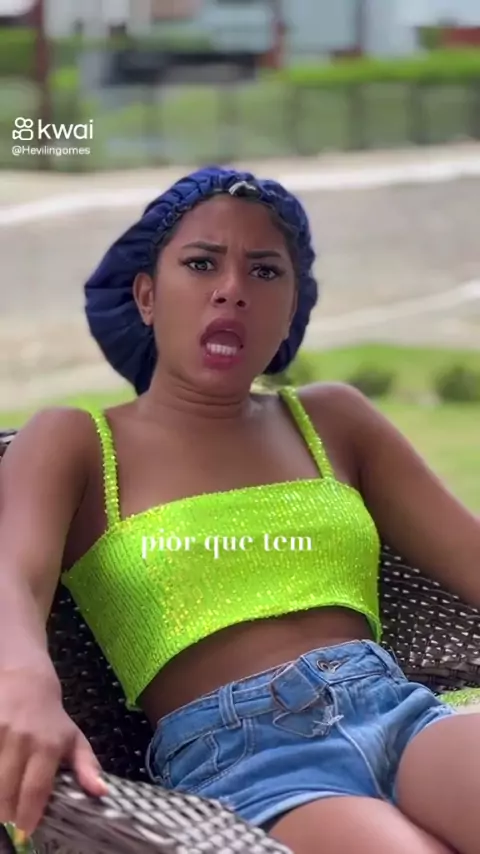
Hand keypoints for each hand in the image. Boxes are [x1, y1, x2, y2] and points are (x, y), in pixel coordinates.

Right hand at [0, 667, 108, 835]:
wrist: (25, 680)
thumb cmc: (51, 718)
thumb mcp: (74, 738)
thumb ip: (87, 767)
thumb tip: (102, 792)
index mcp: (48, 745)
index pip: (36, 789)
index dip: (28, 815)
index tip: (26, 829)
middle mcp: (22, 740)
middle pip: (8, 791)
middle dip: (8, 812)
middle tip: (11, 819)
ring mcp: (0, 733)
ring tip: (5, 801)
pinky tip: (0, 781)